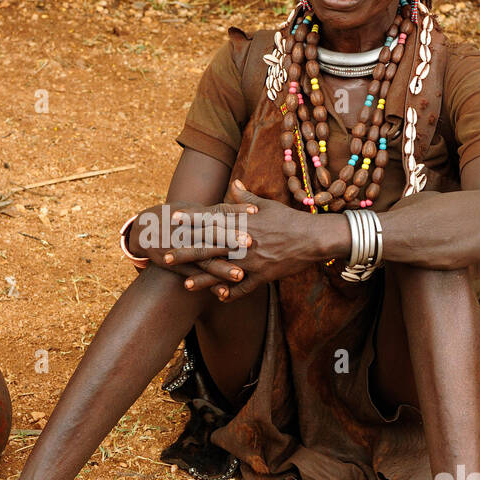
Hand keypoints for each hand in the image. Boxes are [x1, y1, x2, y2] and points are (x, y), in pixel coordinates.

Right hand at [128, 200, 258, 293]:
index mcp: (194, 215)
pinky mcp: (176, 266)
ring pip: (203, 259)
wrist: (143, 230)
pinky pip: (194, 276)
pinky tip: (224, 292)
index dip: (236, 212)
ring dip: (221, 268)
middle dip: (230, 239)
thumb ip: (217, 210)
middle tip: (250, 242)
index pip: (218, 212)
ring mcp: (180, 249)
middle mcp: (186, 231)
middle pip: (210, 234)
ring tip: (240, 275)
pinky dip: (208, 284)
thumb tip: (244, 205)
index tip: (255, 212)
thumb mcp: (193, 208)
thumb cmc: (176, 216)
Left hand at [172, 180, 323, 300]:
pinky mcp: (263, 275)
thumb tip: (234, 182)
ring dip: (202, 278)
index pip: (212, 219)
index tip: (173, 219)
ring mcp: (252, 260)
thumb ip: (245, 196)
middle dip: (187, 252)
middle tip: (166, 256)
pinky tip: (218, 297)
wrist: (313, 237)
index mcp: (242, 222)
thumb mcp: (266, 205)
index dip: (191, 220)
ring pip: (222, 271)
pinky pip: (244, 287)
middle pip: (210, 247)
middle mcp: (243, 241)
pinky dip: (231, 293)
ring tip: (185, 285)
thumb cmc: (289, 218)